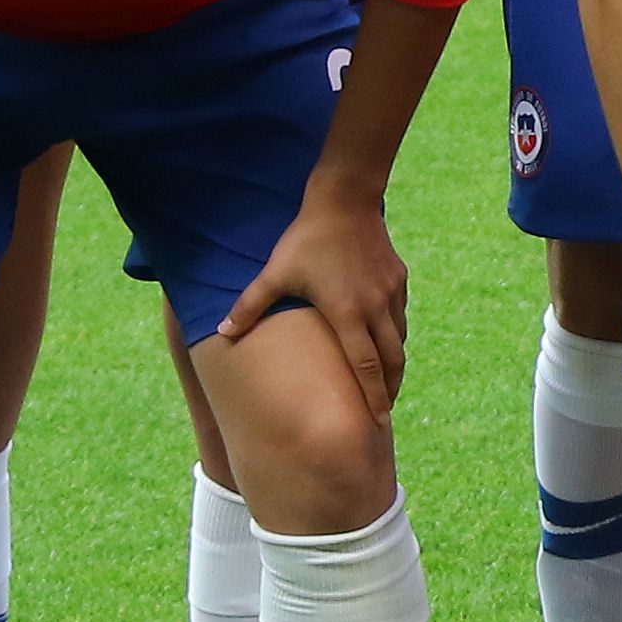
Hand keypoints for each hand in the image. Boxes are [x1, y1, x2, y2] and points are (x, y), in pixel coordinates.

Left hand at [218, 185, 411, 420]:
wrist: (345, 199)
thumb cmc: (306, 239)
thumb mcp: (274, 273)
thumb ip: (249, 306)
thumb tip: (221, 333)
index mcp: (347, 313)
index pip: (365, 367)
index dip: (372, 397)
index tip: (377, 422)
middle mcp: (375, 307)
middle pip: (391, 360)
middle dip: (389, 390)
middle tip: (384, 412)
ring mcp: (390, 292)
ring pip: (400, 338)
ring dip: (394, 363)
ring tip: (386, 382)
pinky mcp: (398, 278)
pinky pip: (400, 315)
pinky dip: (395, 334)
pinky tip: (386, 338)